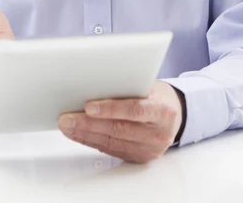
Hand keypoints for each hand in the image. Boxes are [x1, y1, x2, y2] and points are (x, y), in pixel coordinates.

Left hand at [59, 81, 184, 163]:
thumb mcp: (148, 85)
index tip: (88, 106)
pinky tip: (79, 134)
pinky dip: (92, 141)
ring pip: (112, 142)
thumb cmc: (156, 95)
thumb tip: (94, 84)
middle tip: (67, 117)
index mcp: (163, 111)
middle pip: (118, 129)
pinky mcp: (139, 158)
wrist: (174, 114)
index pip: (134, 110)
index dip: (111, 109)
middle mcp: (158, 133)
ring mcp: (149, 149)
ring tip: (68, 125)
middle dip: (89, 123)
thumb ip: (128, 87)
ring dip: (85, 134)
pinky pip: (112, 150)